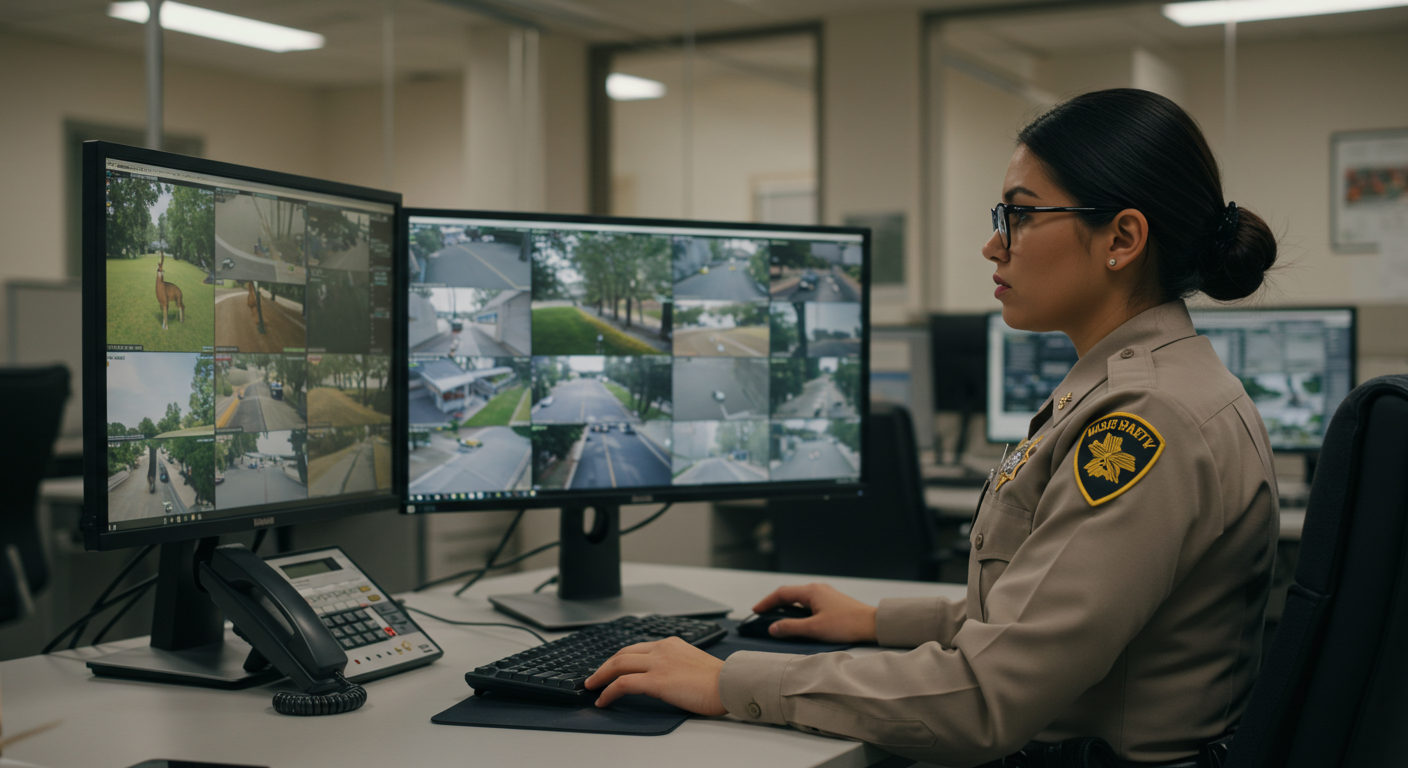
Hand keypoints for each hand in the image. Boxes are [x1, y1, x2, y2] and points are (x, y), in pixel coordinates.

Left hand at [585, 637, 726, 715]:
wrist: (730, 684)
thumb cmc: (719, 681)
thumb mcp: (693, 663)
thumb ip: (676, 665)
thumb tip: (665, 679)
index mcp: (671, 644)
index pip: (637, 648)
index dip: (619, 659)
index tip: (610, 668)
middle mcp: (662, 649)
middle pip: (623, 653)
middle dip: (604, 666)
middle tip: (594, 677)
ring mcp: (658, 663)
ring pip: (618, 664)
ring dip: (600, 676)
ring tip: (591, 687)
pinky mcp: (656, 680)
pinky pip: (623, 683)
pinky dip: (608, 691)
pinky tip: (603, 700)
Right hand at [752, 583, 877, 643]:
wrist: (872, 625)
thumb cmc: (846, 625)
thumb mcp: (814, 628)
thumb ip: (791, 628)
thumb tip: (773, 628)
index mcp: (811, 592)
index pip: (782, 594)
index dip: (766, 602)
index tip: (756, 610)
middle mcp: (817, 589)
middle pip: (790, 594)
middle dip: (774, 603)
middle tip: (763, 613)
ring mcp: (826, 595)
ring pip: (800, 598)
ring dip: (786, 606)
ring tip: (777, 617)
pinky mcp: (833, 603)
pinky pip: (809, 602)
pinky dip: (798, 609)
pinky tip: (798, 619)